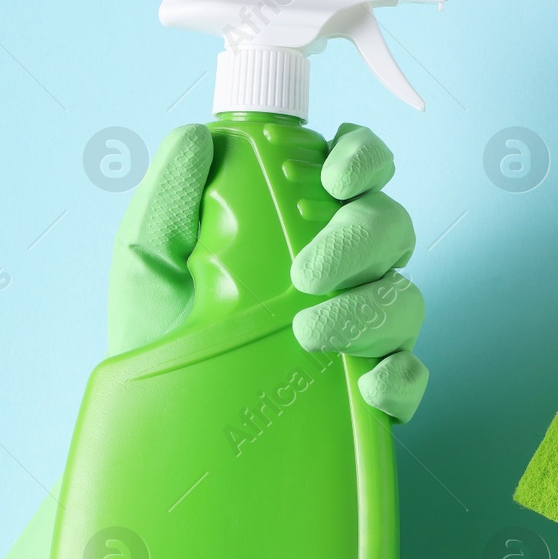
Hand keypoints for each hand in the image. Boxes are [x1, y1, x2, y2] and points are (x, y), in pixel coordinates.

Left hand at [109, 122, 428, 419]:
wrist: (159, 421)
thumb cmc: (157, 330)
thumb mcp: (147, 258)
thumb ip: (170, 196)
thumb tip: (197, 137)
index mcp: (300, 219)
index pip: (356, 169)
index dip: (363, 159)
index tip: (333, 178)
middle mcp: (346, 266)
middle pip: (390, 226)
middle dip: (359, 240)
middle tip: (307, 274)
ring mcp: (365, 325)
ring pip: (406, 296)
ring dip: (368, 310)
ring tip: (311, 333)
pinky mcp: (373, 386)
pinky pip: (410, 374)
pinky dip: (399, 377)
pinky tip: (368, 384)